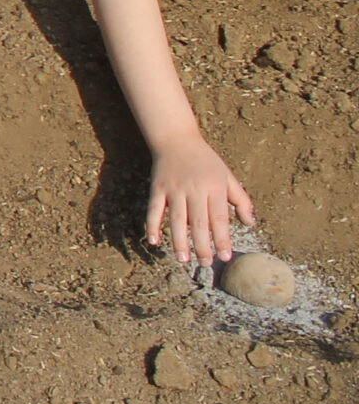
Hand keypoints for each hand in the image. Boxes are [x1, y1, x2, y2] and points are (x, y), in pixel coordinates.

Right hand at [145, 136, 254, 265]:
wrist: (176, 139)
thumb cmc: (206, 160)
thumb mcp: (227, 176)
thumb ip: (241, 200)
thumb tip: (250, 224)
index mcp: (214, 187)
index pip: (219, 218)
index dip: (222, 238)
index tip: (225, 257)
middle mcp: (194, 189)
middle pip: (198, 222)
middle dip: (202, 245)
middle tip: (205, 263)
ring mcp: (174, 189)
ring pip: (176, 219)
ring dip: (179, 241)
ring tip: (183, 259)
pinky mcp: (157, 188)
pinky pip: (154, 210)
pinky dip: (152, 226)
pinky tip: (154, 242)